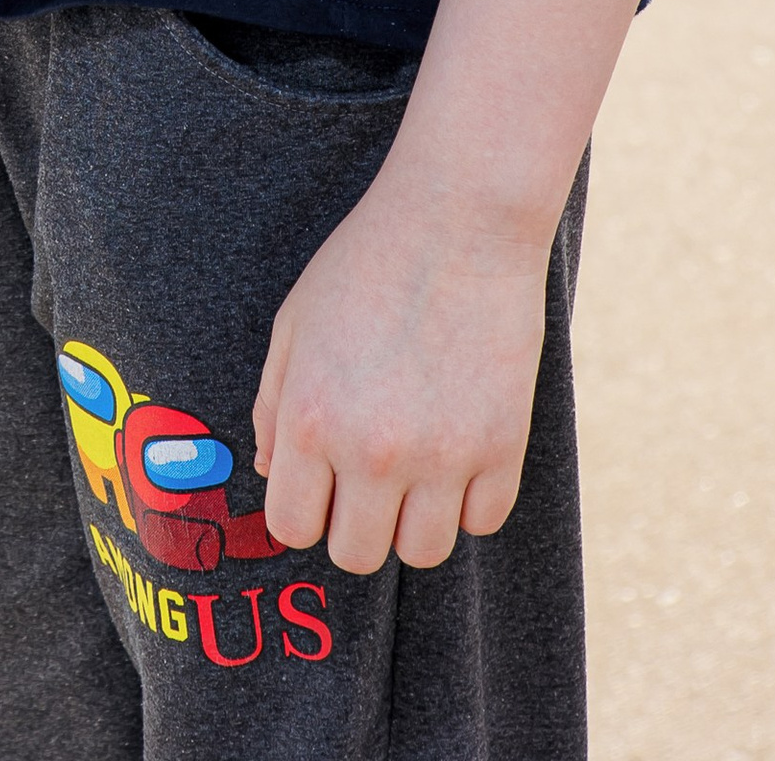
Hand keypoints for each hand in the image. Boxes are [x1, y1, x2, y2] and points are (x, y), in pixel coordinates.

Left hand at [250, 166, 550, 573]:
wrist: (459, 221)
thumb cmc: (366, 263)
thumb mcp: (295, 323)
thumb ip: (274, 404)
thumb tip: (272, 470)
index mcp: (311, 419)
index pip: (293, 527)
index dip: (303, 510)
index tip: (319, 485)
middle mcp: (372, 451)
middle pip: (356, 554)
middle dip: (354, 523)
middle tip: (367, 477)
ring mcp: (442, 456)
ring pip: (422, 552)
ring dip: (413, 520)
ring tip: (415, 466)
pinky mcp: (502, 448)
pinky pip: (482, 522)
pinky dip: (470, 500)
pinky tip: (459, 451)